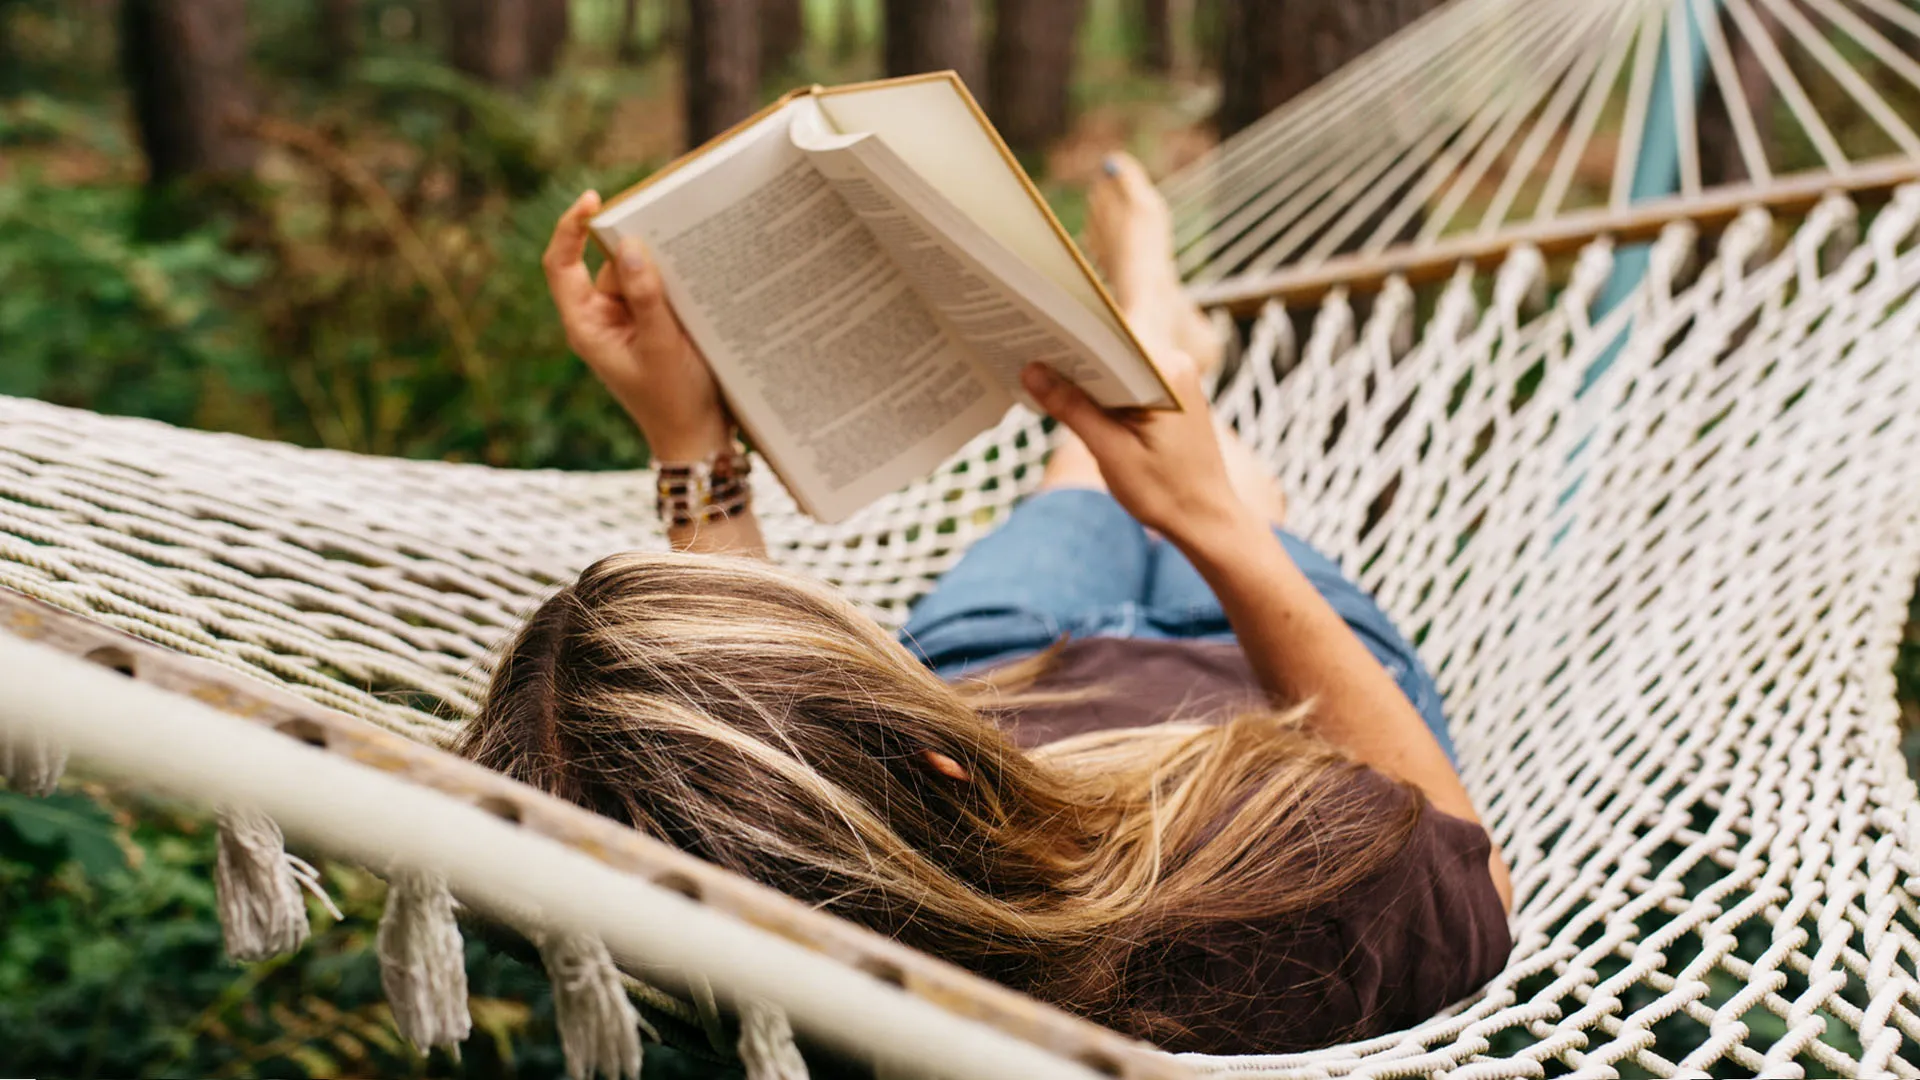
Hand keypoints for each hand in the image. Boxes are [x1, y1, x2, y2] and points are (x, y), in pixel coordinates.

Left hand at [543, 190, 732, 458]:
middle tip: (668, 230)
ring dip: (663, 267)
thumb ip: (645, 296)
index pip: (561, 265)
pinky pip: (658, 290)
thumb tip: (632, 246)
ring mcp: (628, 322)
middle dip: (636, 249)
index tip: (594, 200)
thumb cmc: (674, 400)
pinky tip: (700, 278)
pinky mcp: (654, 326)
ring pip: (639, 274)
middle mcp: (602, 319)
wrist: (700, 438)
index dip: (570, 228)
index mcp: (586, 325)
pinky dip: (675, 282)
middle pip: (609, 263)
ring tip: (693, 266)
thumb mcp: (661, 345)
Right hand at [1020, 354, 1249, 543]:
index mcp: (1168, 373)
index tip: (1028, 336)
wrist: (1206, 521)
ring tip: (1036, 375)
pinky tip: (1067, 399)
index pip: (1108, 339)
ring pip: (1115, 366)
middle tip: (1022, 355)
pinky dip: (1098, 391)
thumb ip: (1072, 408)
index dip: (1067, 336)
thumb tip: (1031, 371)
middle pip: (1111, 349)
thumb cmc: (1165, 492)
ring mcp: (1173, 380)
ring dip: (1081, 375)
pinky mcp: (1166, 396)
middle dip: (1069, 356)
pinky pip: (1124, 383)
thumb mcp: (1110, 451)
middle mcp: (1175, 366)